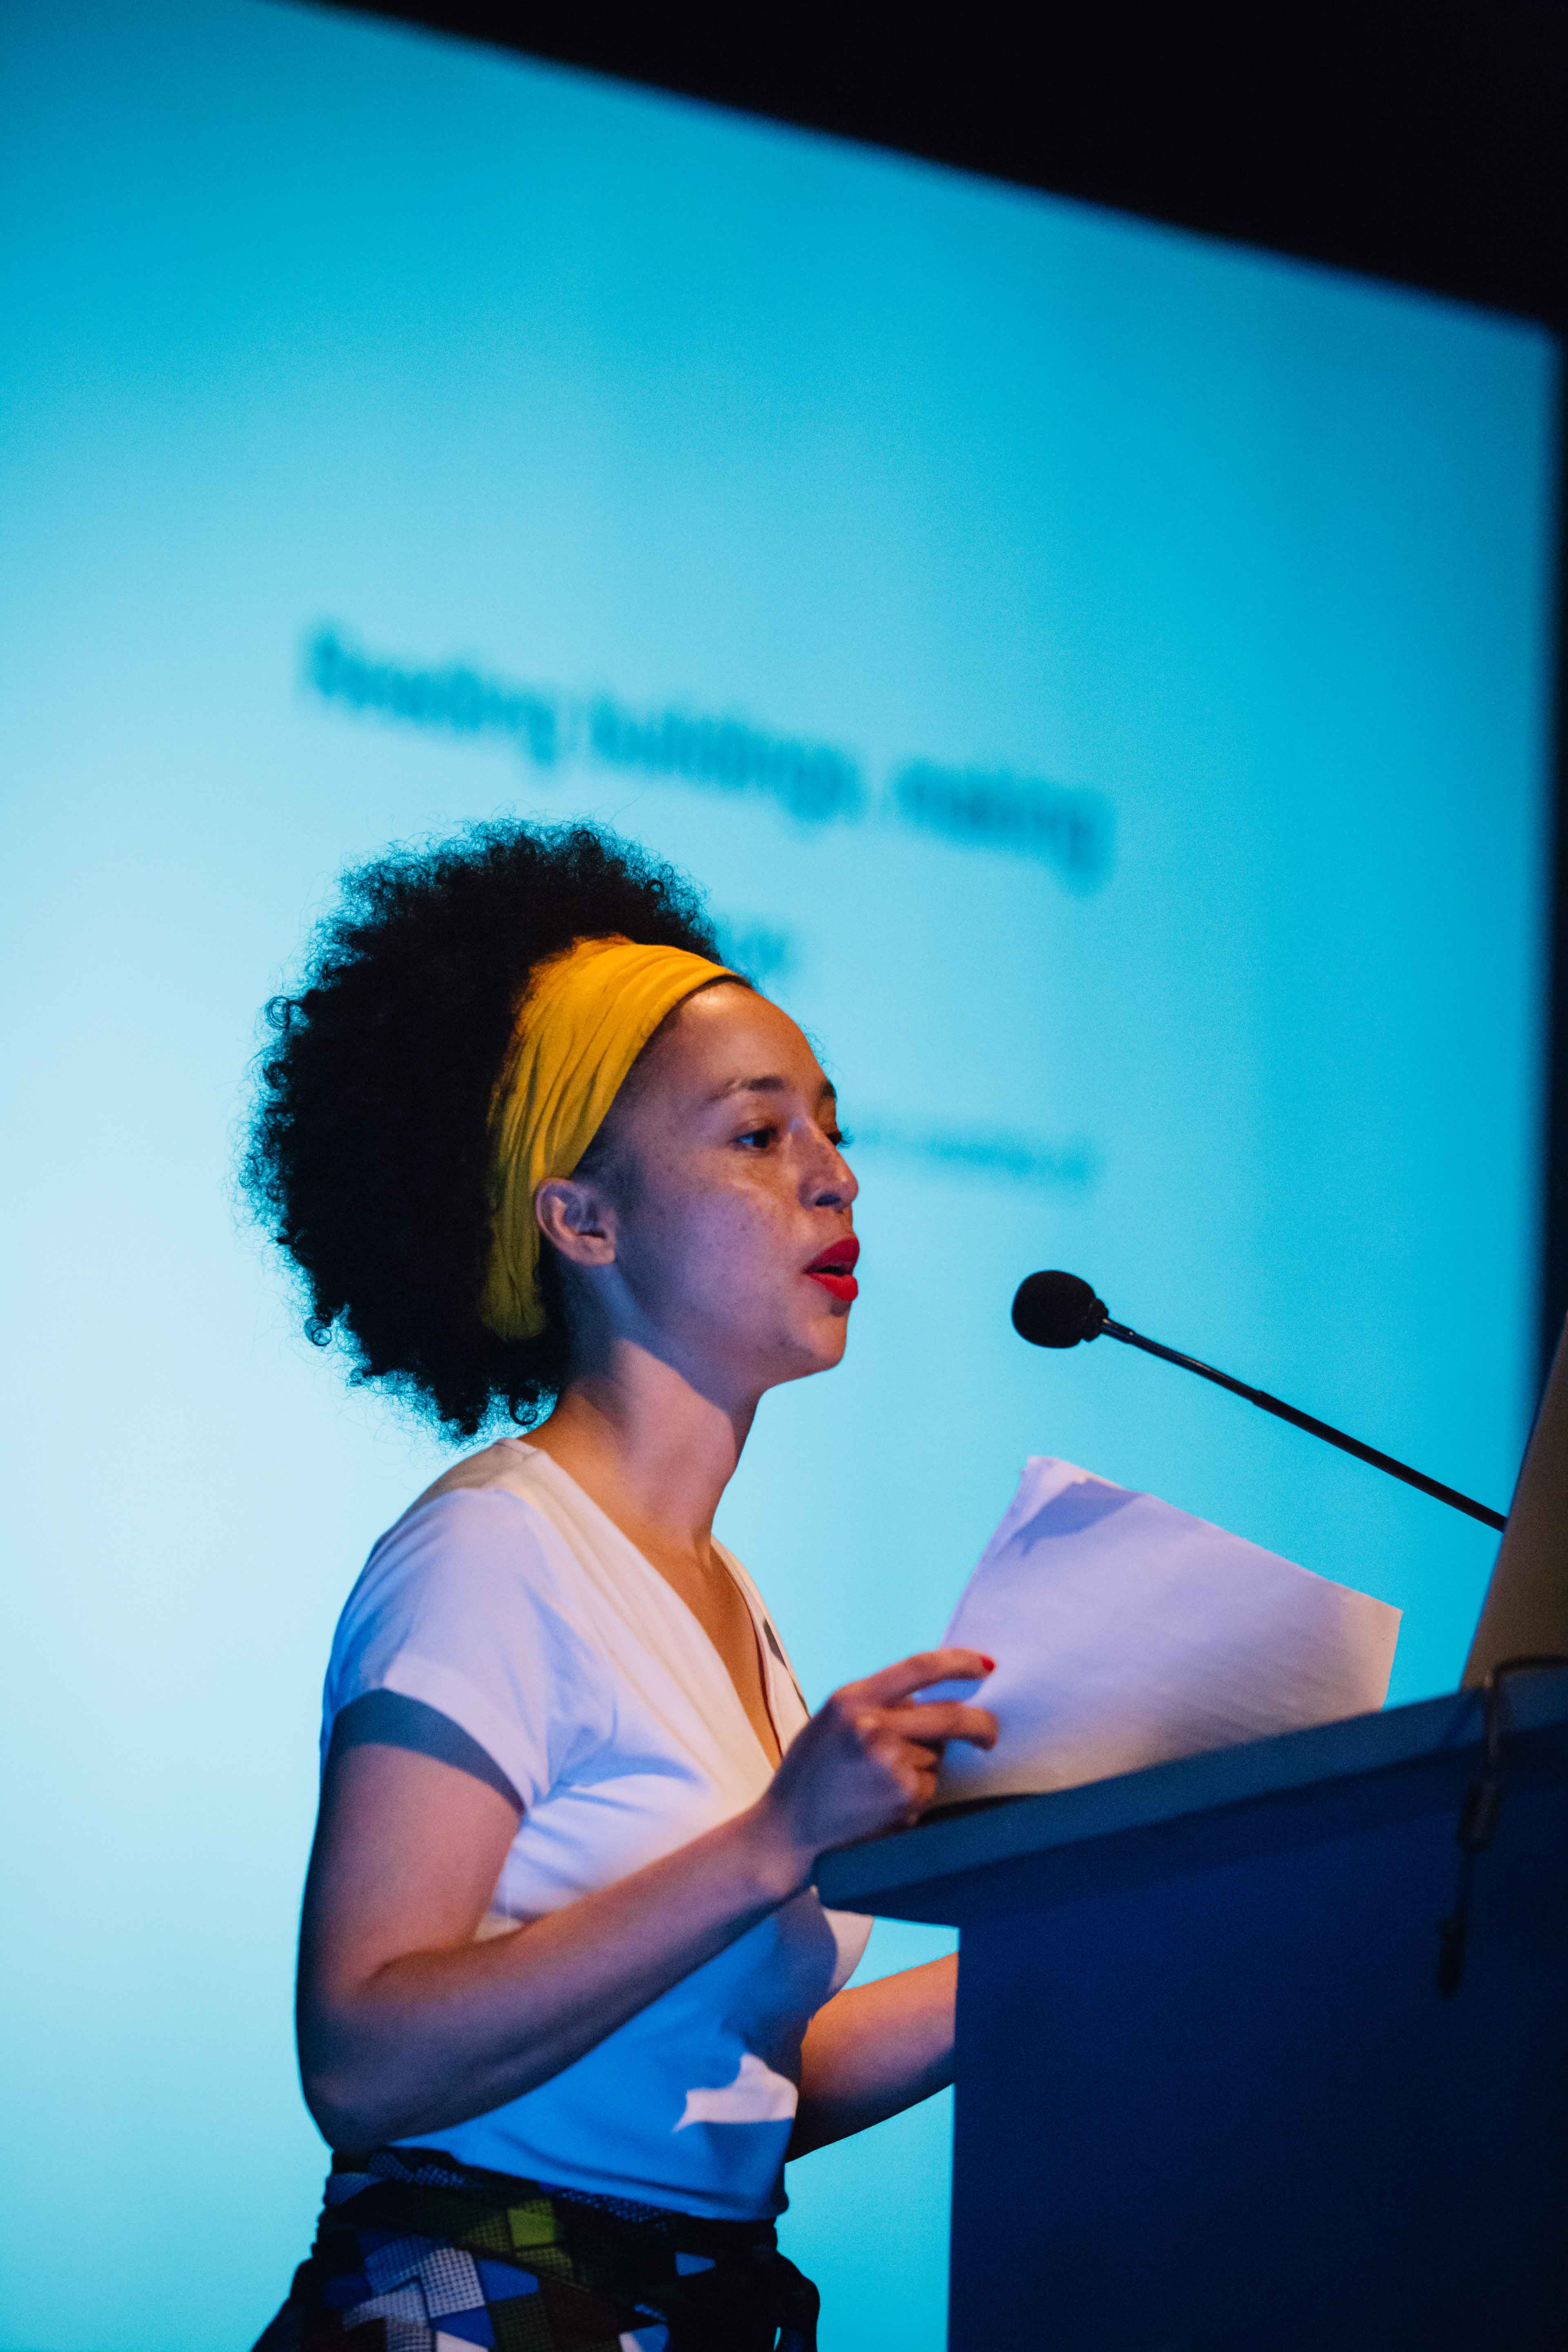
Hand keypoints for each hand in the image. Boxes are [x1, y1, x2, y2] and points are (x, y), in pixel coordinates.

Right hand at [755, 1648, 996, 1878]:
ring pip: (938, 1756)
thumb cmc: (808, 1774)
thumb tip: (931, 1699)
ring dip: (926, 1764)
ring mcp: (892, 1764)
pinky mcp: (904, 1798)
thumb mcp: (831, 1720)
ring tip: (882, 1781)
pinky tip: (883, 1802)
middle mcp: (874, 1727)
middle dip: (981, 1726)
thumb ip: (876, 1703)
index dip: (961, 1662)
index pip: (921, 1667)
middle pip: (952, 1716)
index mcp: (852, 1699)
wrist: (786, 1832)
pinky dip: (917, 1792)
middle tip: (989, 1734)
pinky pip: (929, 1786)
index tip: (987, 1666)